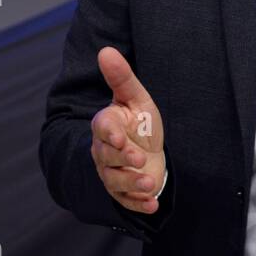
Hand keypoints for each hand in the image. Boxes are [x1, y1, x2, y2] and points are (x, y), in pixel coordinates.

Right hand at [90, 46, 165, 213]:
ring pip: (115, 181)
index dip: (110, 135)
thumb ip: (122, 78)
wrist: (147, 150)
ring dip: (132, 184)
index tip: (120, 138)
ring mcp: (112, 173)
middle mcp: (104, 151)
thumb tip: (105, 50)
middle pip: (107, 158)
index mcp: (106, 126)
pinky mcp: (123, 192)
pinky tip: (153, 205)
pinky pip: (126, 201)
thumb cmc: (139, 122)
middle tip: (139, 160)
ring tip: (150, 182)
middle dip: (123, 161)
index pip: (102, 129)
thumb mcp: (135, 98)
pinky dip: (139, 205)